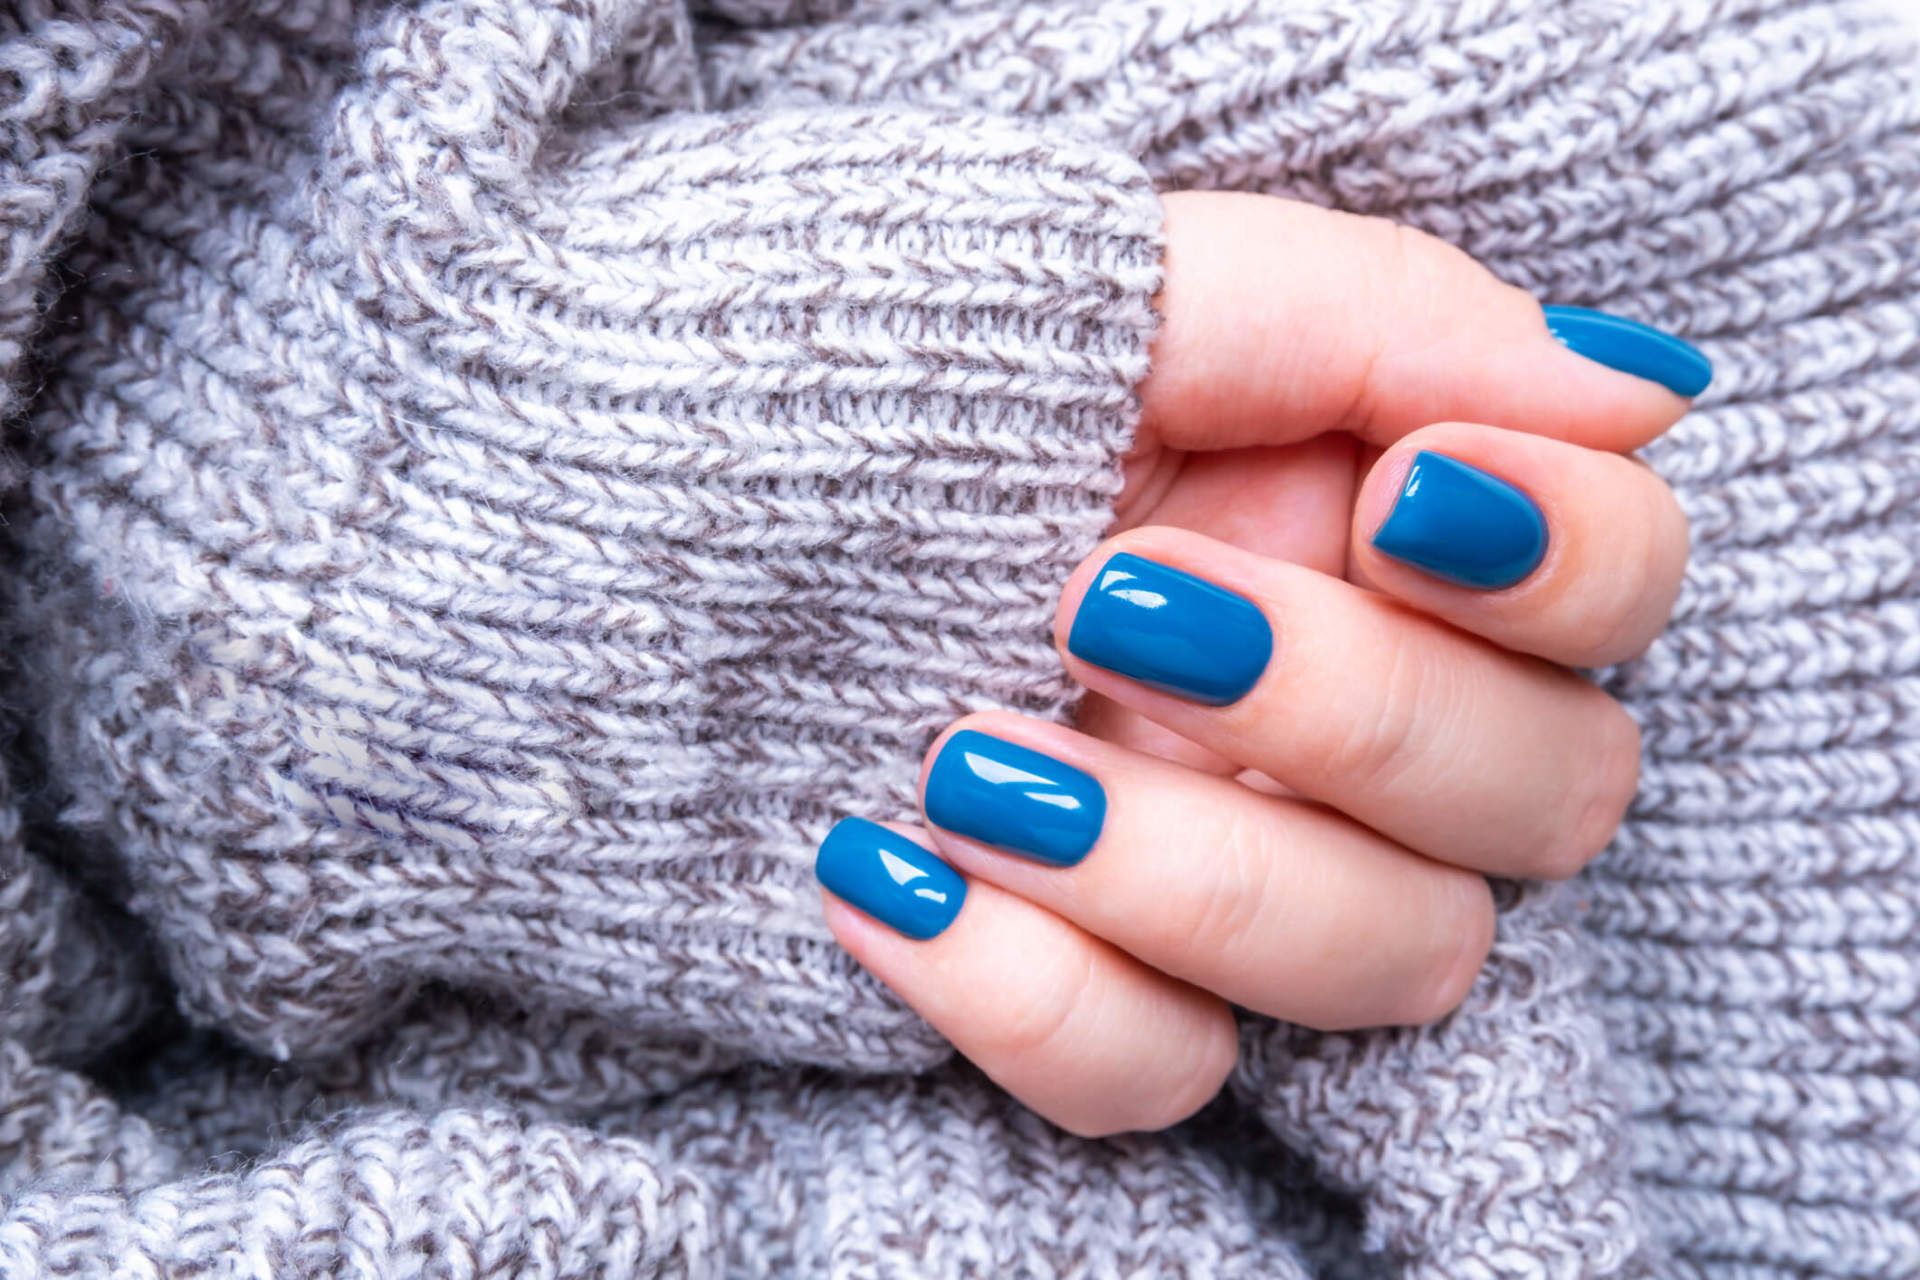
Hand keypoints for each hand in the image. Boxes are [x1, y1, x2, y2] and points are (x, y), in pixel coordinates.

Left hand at [816, 192, 1703, 1136]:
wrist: (623, 515)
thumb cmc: (870, 378)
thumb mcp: (1118, 290)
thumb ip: (1381, 318)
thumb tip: (1632, 387)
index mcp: (1366, 523)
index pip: (1620, 574)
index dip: (1562, 556)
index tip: (1393, 497)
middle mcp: (1340, 708)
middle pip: (1549, 796)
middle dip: (1349, 708)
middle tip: (1114, 602)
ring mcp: (1227, 858)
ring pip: (1383, 957)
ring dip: (1180, 857)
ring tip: (972, 751)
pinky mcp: (1092, 979)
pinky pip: (1159, 1070)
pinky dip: (1032, 989)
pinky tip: (886, 867)